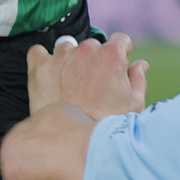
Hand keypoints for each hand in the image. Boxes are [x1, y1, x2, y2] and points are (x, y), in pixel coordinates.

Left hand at [25, 32, 147, 121]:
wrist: (69, 139)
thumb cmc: (105, 125)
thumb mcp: (133, 104)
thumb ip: (138, 79)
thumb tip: (141, 65)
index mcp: (112, 55)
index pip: (120, 40)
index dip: (121, 54)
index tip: (116, 69)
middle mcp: (86, 50)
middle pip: (93, 46)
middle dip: (94, 61)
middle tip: (92, 85)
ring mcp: (62, 56)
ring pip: (67, 47)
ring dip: (69, 60)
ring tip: (69, 83)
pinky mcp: (40, 67)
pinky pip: (38, 52)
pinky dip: (42, 60)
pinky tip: (48, 74)